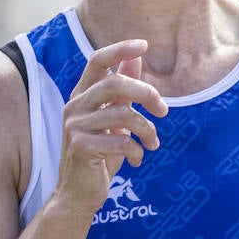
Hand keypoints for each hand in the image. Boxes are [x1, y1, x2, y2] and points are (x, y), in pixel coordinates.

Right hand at [55, 40, 167, 219]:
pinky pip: (121, 141)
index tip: (144, 44)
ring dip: (147, 130)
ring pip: (123, 114)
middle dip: (147, 94)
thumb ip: (122, 91)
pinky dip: (137, 150)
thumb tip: (136, 58)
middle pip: (115, 83)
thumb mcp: (113, 119)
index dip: (120, 49)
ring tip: (152, 143)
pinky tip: (138, 159)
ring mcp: (75, 127)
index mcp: (82, 96)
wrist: (78, 194)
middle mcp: (74, 107)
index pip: (97, 60)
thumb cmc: (99, 155)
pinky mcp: (80, 148)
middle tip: (163, 111)